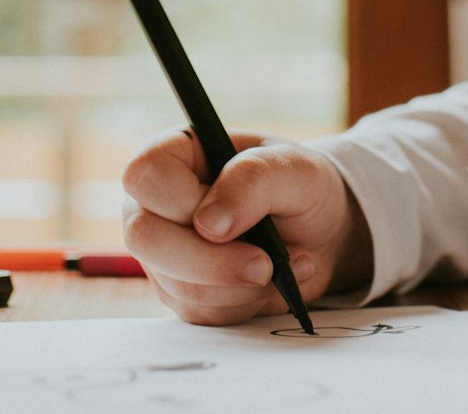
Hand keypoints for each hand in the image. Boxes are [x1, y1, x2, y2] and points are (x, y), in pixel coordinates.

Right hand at [120, 128, 370, 325]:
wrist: (322, 233)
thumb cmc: (301, 187)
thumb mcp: (294, 169)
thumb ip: (252, 181)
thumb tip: (208, 224)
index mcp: (175, 155)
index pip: (146, 176)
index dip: (183, 202)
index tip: (233, 222)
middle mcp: (156, 204)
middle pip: (145, 238)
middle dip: (211, 262)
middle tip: (266, 264)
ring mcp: (164, 252)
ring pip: (177, 284)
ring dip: (241, 284)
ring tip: (286, 261)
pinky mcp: (182, 293)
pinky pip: (200, 312)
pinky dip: (245, 303)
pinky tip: (273, 282)